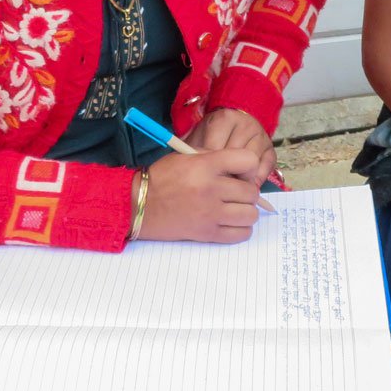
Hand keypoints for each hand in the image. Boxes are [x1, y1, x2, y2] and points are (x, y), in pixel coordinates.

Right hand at [137, 147, 262, 242]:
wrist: (138, 204)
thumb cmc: (163, 177)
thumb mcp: (187, 156)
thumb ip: (215, 158)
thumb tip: (242, 169)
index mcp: (207, 165)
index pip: (249, 161)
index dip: (249, 166)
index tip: (241, 171)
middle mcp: (211, 189)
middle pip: (252, 192)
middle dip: (247, 192)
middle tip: (236, 193)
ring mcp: (210, 214)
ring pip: (250, 215)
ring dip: (246, 212)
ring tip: (234, 209)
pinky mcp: (206, 233)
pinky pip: (240, 235)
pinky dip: (241, 229)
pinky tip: (231, 223)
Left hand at [188, 108, 274, 185]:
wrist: (234, 124)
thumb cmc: (211, 136)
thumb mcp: (198, 138)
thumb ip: (193, 152)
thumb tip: (189, 174)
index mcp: (224, 119)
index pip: (216, 150)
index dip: (209, 168)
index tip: (204, 178)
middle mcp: (246, 124)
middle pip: (235, 157)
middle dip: (225, 174)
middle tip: (216, 185)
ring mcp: (261, 136)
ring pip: (251, 164)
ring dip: (240, 178)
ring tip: (229, 185)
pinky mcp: (271, 149)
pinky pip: (265, 169)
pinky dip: (255, 180)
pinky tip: (244, 183)